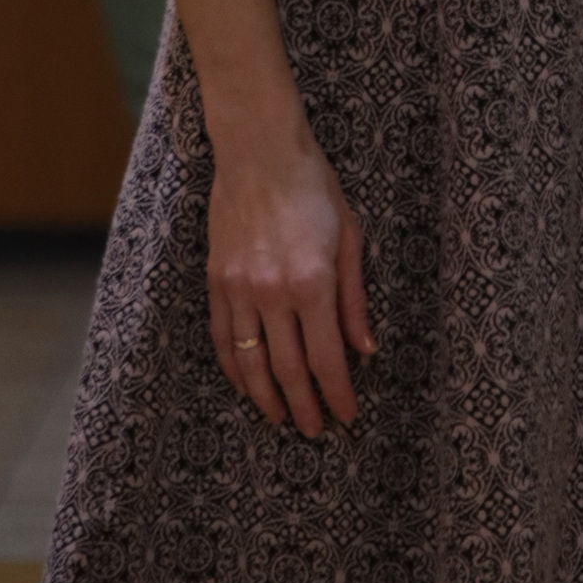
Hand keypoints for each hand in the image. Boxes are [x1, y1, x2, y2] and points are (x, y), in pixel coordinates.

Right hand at [207, 129, 374, 433]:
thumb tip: (365, 350)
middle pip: (288, 370)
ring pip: (251, 363)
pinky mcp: (216, 282)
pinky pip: (223, 339)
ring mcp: (239, 289)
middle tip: (314, 430)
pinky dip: (235, 369)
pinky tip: (247, 385)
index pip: (327, 357)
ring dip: (266, 398)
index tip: (347, 416)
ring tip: (280, 418)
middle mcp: (273, 293)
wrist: (259, 152)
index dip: (337, 393)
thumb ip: (355, 298)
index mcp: (313, 281)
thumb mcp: (350, 237)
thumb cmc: (313, 187)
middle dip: (304, 406)